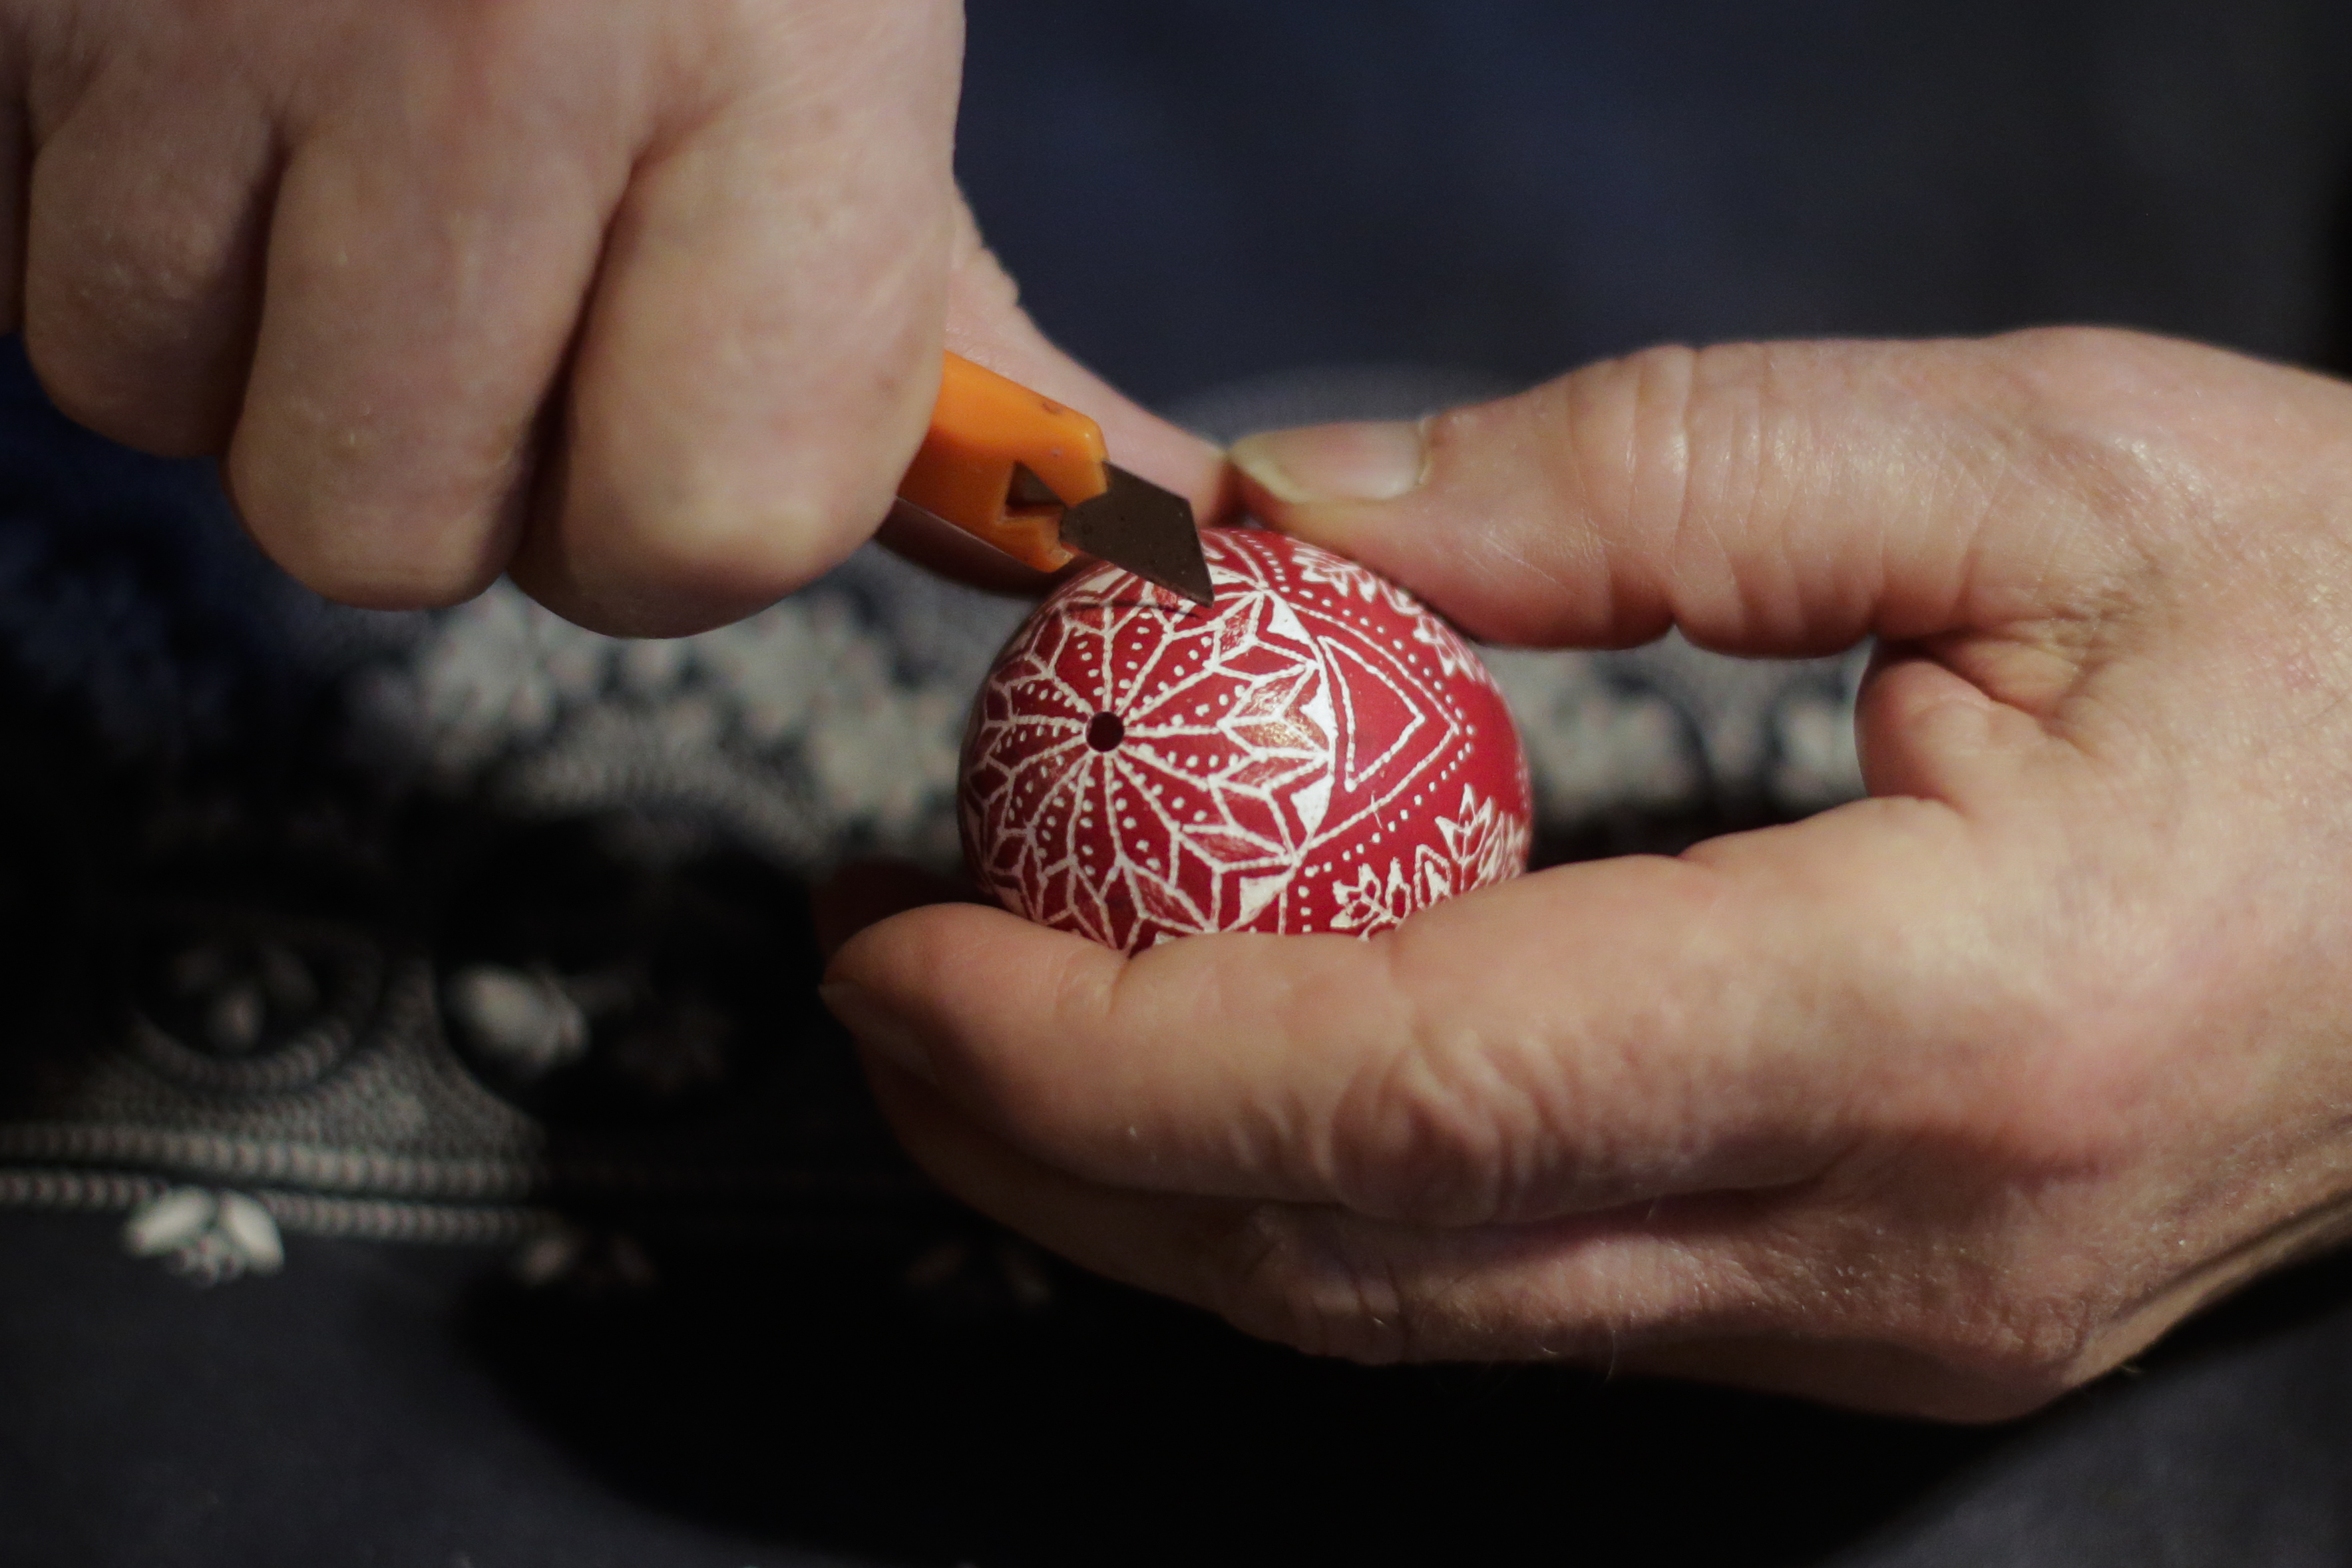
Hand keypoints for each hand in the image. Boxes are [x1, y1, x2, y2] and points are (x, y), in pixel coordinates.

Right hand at [5, 1, 1217, 633]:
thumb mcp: (851, 81)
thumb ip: (960, 356)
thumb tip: (1104, 553)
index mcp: (773, 80)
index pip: (708, 531)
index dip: (671, 519)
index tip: (665, 400)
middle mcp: (491, 42)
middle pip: (387, 537)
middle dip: (433, 458)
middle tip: (472, 272)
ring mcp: (213, 4)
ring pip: (165, 409)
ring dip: (245, 334)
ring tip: (324, 140)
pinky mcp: (13, 1)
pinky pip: (23, 277)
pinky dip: (112, 225)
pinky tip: (202, 89)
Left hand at [825, 327, 2351, 1420]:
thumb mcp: (2029, 462)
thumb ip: (1632, 480)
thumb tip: (1303, 520)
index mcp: (1950, 1022)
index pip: (1414, 1092)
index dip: (1108, 1046)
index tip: (915, 948)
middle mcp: (1896, 1244)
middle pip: (1360, 1263)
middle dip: (1060, 1147)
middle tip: (880, 985)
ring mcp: (1878, 1320)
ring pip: (1413, 1312)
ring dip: (1157, 1186)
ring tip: (986, 1018)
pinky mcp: (1865, 1315)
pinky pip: (1514, 1284)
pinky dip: (1312, 1186)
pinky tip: (1216, 1058)